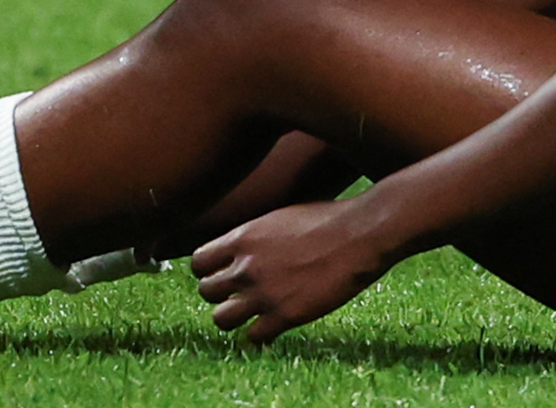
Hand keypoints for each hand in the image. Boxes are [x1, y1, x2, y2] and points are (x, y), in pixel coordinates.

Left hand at [192, 199, 391, 343]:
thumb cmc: (324, 220)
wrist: (357, 235)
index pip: (198, 263)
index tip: (222, 273)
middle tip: (237, 295)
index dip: (208, 271)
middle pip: (205, 292)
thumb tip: (240, 247)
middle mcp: (245, 267)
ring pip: (220, 319)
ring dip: (233, 318)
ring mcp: (263, 293)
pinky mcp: (285, 316)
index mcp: (242, 238)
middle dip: (219, 295)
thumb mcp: (278, 217)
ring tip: (250, 314)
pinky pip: (254, 337)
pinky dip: (261, 334)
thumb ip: (253, 236)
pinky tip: (274, 326)